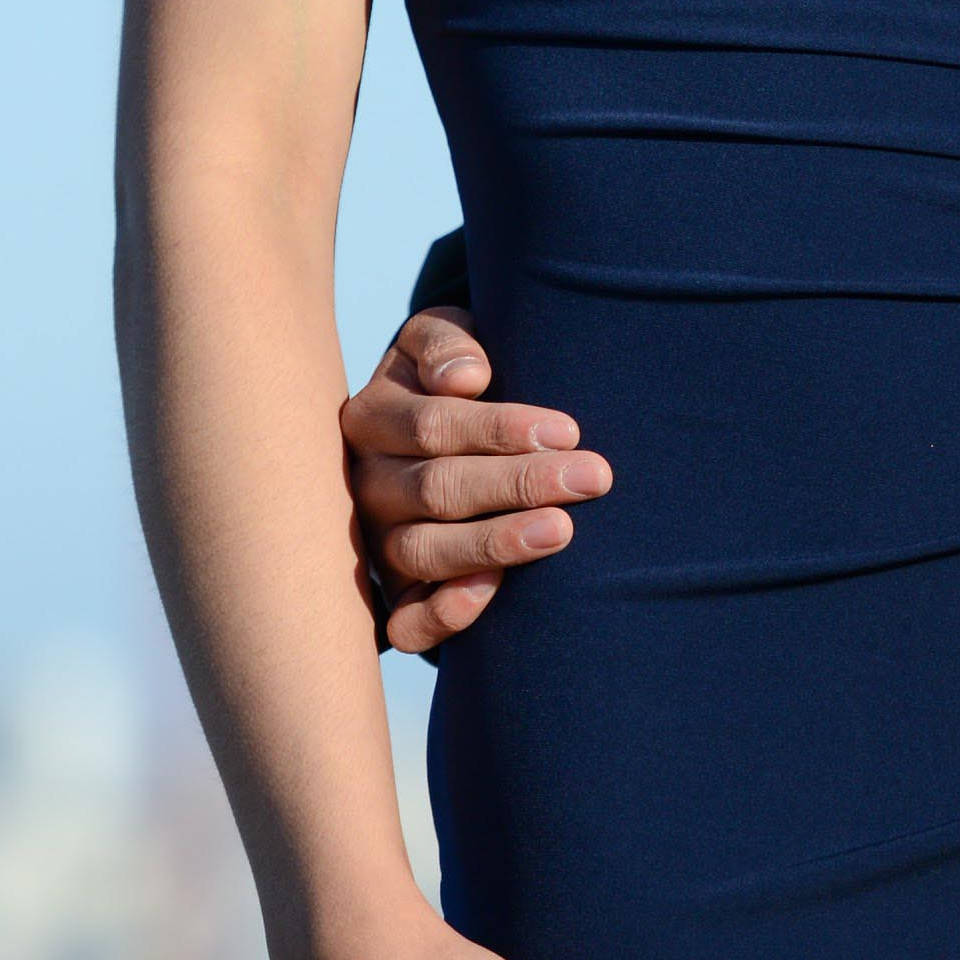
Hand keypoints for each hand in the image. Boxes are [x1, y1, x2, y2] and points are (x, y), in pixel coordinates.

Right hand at [346, 311, 610, 653]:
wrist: (433, 425)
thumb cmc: (450, 377)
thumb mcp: (442, 340)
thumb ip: (445, 344)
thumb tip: (465, 377)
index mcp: (374, 417)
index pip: (434, 426)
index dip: (501, 430)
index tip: (567, 430)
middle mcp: (368, 483)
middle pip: (437, 489)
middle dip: (520, 483)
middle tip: (591, 477)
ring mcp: (377, 541)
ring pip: (423, 550)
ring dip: (495, 543)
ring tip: (562, 530)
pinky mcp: (393, 592)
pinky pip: (404, 618)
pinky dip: (441, 614)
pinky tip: (491, 591)